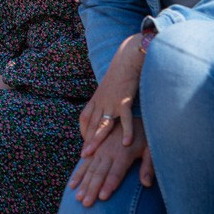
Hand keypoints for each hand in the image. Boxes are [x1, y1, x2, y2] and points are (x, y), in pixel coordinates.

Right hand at [69, 116, 153, 206]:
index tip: (102, 198)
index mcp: (123, 154)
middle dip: (92, 189)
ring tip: (77, 198)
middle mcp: (109, 153)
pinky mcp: (94, 149)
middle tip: (86, 204)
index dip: (109, 186)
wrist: (132, 117)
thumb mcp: (151, 150)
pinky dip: (78, 174)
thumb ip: (148, 167)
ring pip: (89, 170)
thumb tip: (146, 184)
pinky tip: (72, 184)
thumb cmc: (144, 137)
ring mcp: (99, 151)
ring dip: (83, 184)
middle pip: (99, 174)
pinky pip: (84, 163)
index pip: (115, 174)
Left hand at [79, 33, 145, 151]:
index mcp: (97, 98)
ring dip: (97, 140)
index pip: (85, 118)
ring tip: (93, 155)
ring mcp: (111, 101)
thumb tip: (111, 110)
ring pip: (102, 124)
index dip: (84, 131)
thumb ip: (109, 99)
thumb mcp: (112, 87)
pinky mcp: (124, 99)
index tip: (85, 143)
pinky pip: (124, 119)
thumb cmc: (124, 72)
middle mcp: (101, 101)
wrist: (129, 57)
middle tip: (83, 156)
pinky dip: (125, 131)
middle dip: (86, 141)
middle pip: (91, 125)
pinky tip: (125, 144)